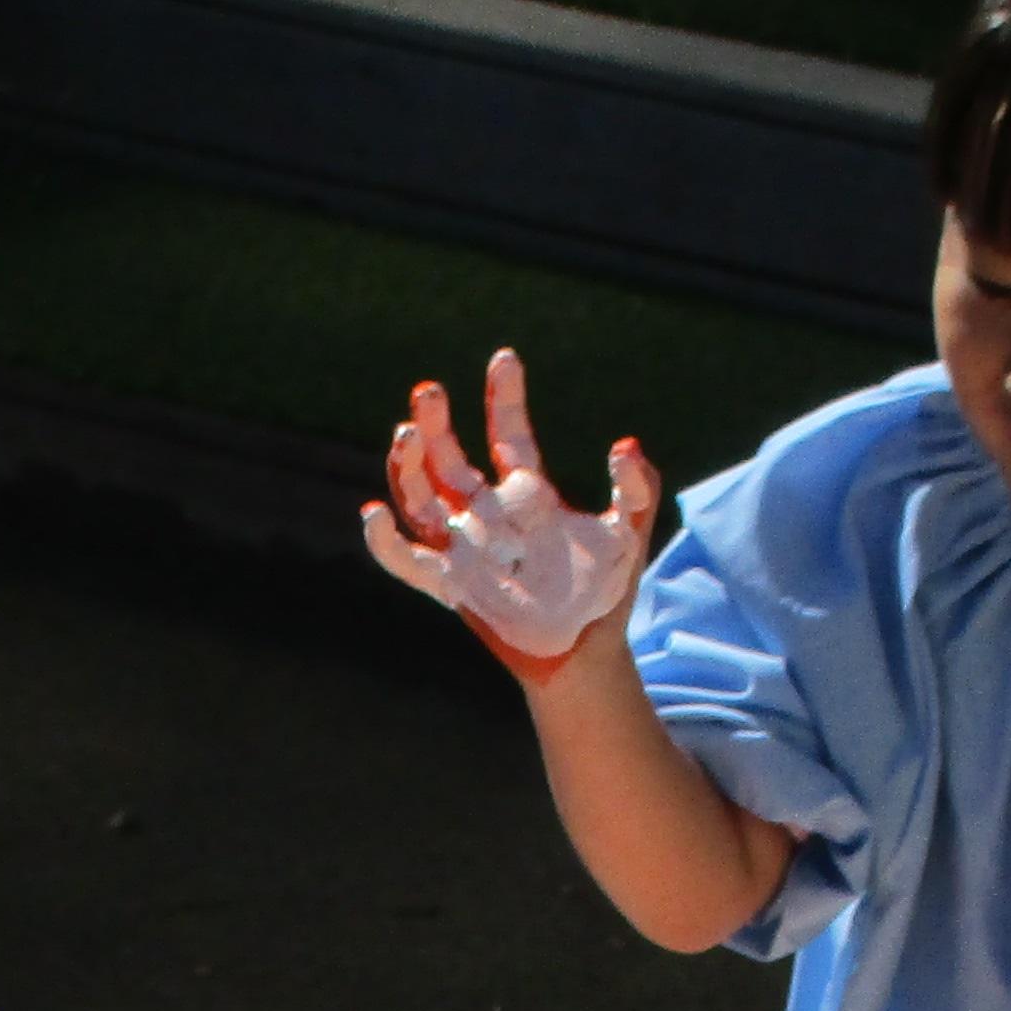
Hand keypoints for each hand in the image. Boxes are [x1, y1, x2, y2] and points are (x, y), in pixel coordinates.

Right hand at [361, 346, 661, 680]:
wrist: (584, 651)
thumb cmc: (605, 592)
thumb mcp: (629, 534)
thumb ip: (636, 488)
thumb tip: (626, 445)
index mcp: (526, 492)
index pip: (506, 433)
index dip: (504, 396)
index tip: (504, 359)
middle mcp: (487, 513)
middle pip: (448, 457)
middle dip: (436, 422)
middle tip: (429, 391)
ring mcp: (463, 547)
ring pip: (420, 497)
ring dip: (406, 467)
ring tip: (406, 435)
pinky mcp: (448, 583)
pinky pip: (406, 560)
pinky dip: (385, 541)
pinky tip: (374, 514)